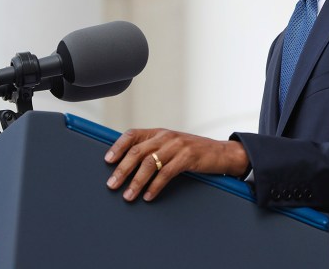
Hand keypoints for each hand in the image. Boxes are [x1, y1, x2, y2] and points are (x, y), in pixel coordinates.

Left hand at [104, 128, 249, 201]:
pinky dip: (155, 186)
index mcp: (160, 132)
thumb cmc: (194, 152)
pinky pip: (166, 173)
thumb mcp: (172, 146)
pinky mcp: (188, 157)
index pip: (133, 134)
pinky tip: (148, 196)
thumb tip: (128, 165)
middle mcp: (167, 137)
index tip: (107, 160)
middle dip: (122, 169)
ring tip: (128, 195)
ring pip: (149, 163)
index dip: (118, 146)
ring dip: (136, 181)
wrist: (221, 153)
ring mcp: (178, 146)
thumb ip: (154, 150)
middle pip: (138, 151)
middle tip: (111, 184)